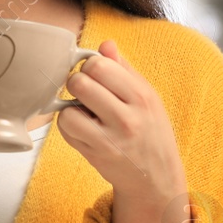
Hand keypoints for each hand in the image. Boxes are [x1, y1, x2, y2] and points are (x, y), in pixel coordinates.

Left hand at [53, 39, 190, 222]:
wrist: (156, 178)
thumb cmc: (150, 131)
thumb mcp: (147, 97)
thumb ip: (124, 69)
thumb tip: (105, 44)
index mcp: (141, 96)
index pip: (99, 64)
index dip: (90, 66)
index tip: (95, 75)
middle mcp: (127, 117)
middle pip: (80, 82)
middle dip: (78, 83)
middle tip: (86, 93)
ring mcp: (109, 139)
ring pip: (67, 108)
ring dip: (71, 107)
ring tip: (85, 112)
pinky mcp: (95, 154)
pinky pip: (66, 130)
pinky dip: (69, 126)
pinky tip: (84, 128)